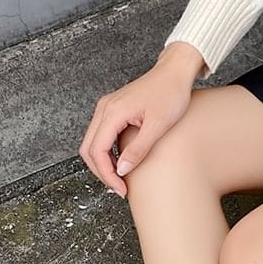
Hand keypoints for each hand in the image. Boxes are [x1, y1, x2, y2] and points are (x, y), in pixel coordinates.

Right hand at [79, 42, 205, 196]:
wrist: (174, 74)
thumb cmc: (170, 95)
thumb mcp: (158, 126)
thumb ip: (138, 149)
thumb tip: (122, 170)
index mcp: (112, 112)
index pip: (97, 151)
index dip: (107, 174)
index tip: (121, 188)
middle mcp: (104, 109)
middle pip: (89, 149)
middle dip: (102, 172)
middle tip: (120, 189)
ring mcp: (107, 109)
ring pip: (93, 143)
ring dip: (103, 164)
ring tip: (121, 180)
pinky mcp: (114, 111)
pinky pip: (101, 136)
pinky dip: (107, 154)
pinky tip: (121, 164)